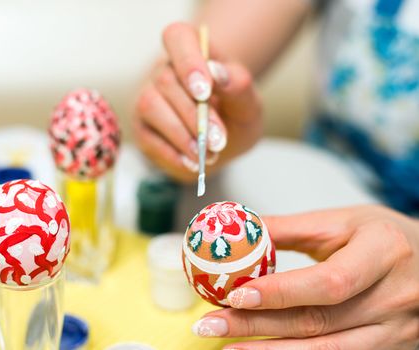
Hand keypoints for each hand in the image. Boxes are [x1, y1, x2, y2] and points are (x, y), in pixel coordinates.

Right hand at [133, 22, 261, 181]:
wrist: (221, 143)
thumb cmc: (234, 113)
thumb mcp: (248, 103)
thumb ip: (238, 86)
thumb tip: (217, 73)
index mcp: (190, 51)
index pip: (178, 37)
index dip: (188, 62)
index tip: (205, 92)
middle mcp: (162, 70)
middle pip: (165, 80)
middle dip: (193, 114)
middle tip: (218, 140)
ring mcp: (147, 98)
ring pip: (150, 106)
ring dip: (181, 134)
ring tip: (207, 155)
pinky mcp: (142, 128)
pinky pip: (148, 137)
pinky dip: (172, 153)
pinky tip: (193, 163)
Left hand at [192, 205, 418, 348]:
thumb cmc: (384, 237)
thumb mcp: (342, 222)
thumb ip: (289, 228)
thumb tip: (238, 231)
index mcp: (383, 253)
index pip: (329, 282)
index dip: (281, 292)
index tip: (235, 294)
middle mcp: (394, 297)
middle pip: (319, 322)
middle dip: (259, 326)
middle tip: (211, 324)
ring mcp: (395, 330)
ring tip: (226, 347)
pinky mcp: (390, 348)